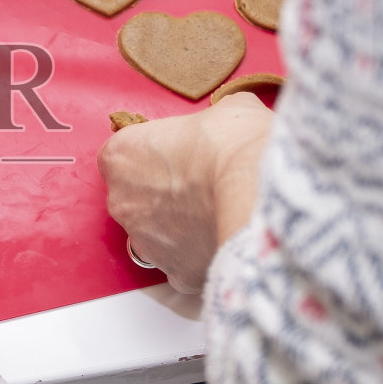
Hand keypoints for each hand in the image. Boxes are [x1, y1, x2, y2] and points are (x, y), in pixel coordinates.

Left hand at [97, 93, 272, 294]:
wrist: (260, 194)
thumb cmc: (234, 146)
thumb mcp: (226, 110)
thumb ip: (209, 120)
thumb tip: (227, 125)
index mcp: (121, 156)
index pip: (124, 154)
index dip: (154, 154)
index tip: (180, 154)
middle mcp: (122, 202)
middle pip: (135, 197)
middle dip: (163, 193)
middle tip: (201, 184)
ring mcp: (145, 242)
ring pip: (155, 235)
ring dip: (178, 227)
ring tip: (217, 214)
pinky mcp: (176, 273)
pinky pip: (181, 265)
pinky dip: (198, 257)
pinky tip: (223, 241)